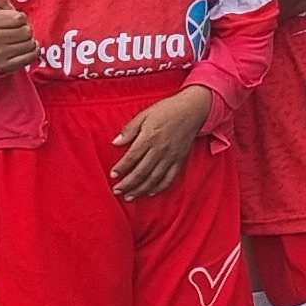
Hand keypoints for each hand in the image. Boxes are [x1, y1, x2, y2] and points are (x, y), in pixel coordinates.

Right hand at [0, 0, 36, 73]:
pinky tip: (24, 49)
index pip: (20, 18)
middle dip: (26, 30)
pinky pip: (31, 56)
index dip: (21, 19)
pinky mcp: (5, 66)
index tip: (14, 21)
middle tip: (18, 32)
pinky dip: (32, 52)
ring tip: (20, 41)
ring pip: (30, 44)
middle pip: (26, 32)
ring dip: (30, 42)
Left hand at [108, 84, 213, 198]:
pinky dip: (160, 188)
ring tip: (130, 196)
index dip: (121, 168)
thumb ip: (130, 129)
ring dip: (140, 189)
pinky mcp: (180, 160)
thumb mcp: (144, 114)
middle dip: (127, 184)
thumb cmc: (167, 110)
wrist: (192, 110)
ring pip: (154, 178)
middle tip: (117, 190)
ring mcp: (171, 157)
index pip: (132, 157)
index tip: (113, 175)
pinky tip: (150, 193)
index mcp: (149, 137)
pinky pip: (170, 178)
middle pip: (141, 172)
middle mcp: (160, 150)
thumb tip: (116, 142)